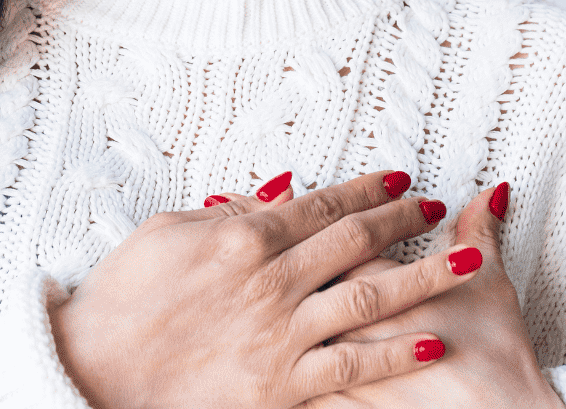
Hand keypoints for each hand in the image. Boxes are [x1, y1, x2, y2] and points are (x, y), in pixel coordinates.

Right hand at [50, 170, 486, 408]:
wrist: (94, 374)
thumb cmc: (120, 302)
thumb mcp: (165, 234)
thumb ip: (226, 210)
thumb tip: (278, 188)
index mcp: (242, 237)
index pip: (322, 204)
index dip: (368, 190)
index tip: (401, 180)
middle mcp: (272, 281)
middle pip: (356, 241)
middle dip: (405, 222)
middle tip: (439, 208)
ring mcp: (281, 334)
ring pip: (371, 297)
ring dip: (426, 276)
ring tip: (470, 259)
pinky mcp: (283, 385)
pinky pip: (353, 366)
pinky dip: (396, 353)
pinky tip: (434, 341)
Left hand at [214, 182, 563, 408]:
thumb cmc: (495, 363)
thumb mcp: (491, 290)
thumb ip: (479, 235)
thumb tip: (489, 194)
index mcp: (374, 284)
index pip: (328, 235)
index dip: (299, 210)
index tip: (273, 190)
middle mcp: (343, 323)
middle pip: (288, 273)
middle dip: (256, 245)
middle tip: (227, 210)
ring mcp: (328, 367)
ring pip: (272, 321)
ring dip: (241, 292)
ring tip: (215, 268)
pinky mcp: (322, 402)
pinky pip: (278, 376)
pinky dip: (251, 353)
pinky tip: (230, 338)